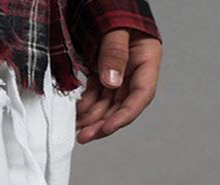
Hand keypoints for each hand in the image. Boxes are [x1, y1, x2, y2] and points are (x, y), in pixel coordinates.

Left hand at [76, 29, 161, 143]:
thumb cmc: (109, 4)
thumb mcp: (114, 26)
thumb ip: (115, 53)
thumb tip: (112, 82)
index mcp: (146, 58)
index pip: (140, 94)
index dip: (124, 115)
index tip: (107, 128)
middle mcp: (133, 69)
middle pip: (121, 105)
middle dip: (103, 123)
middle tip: (84, 137)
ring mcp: (117, 71)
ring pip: (106, 104)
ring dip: (91, 119)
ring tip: (75, 131)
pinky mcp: (100, 71)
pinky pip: (94, 95)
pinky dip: (84, 107)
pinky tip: (73, 117)